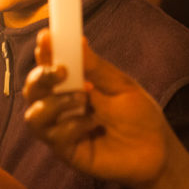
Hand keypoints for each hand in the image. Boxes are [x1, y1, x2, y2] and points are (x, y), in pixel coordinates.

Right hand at [23, 30, 170, 188]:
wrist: (156, 150)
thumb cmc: (138, 115)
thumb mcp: (120, 85)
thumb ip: (95, 67)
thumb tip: (77, 40)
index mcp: (73, 85)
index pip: (49, 65)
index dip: (44, 52)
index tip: (47, 37)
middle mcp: (61, 106)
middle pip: (32, 88)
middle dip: (41, 76)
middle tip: (62, 70)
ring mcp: (61, 129)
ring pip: (35, 114)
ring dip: (56, 103)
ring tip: (84, 99)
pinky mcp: (66, 151)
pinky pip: (54, 136)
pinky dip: (72, 126)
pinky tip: (93, 124)